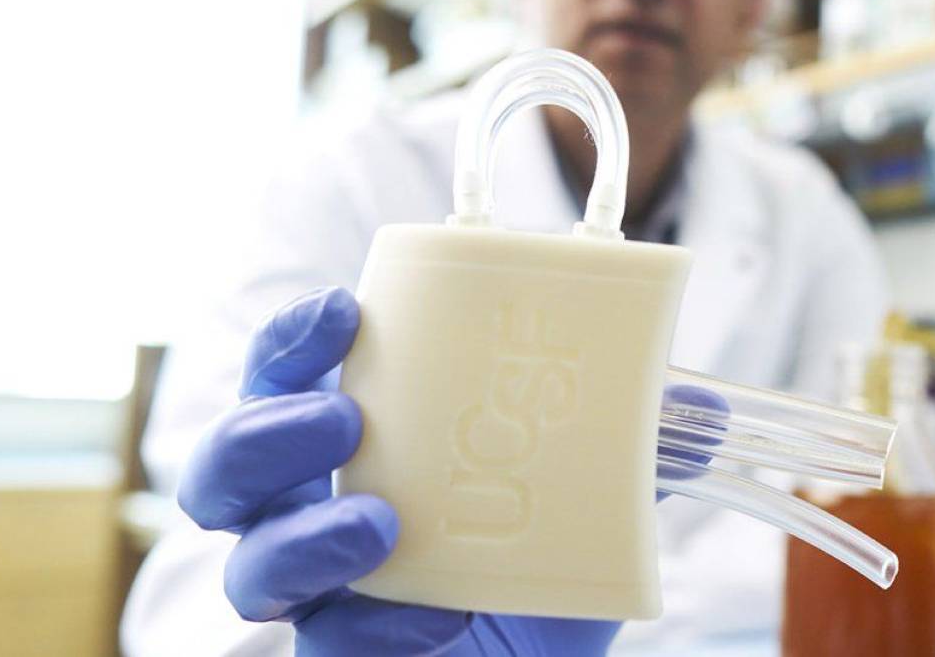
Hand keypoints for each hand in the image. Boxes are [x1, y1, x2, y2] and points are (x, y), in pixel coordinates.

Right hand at [176, 287, 624, 655]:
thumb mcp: (592, 490)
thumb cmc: (543, 557)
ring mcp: (318, 590)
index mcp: (360, 436)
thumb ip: (632, 446)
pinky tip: (437, 615)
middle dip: (266, 431)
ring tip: (379, 520)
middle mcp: (314, 506)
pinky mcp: (341, 654)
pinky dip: (376, 624)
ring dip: (303, 533)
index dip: (291, 340)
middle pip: (228, 464)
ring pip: (249, 562)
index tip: (340, 311)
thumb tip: (707, 407)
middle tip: (345, 416)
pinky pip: (326, 643)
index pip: (286, 374)